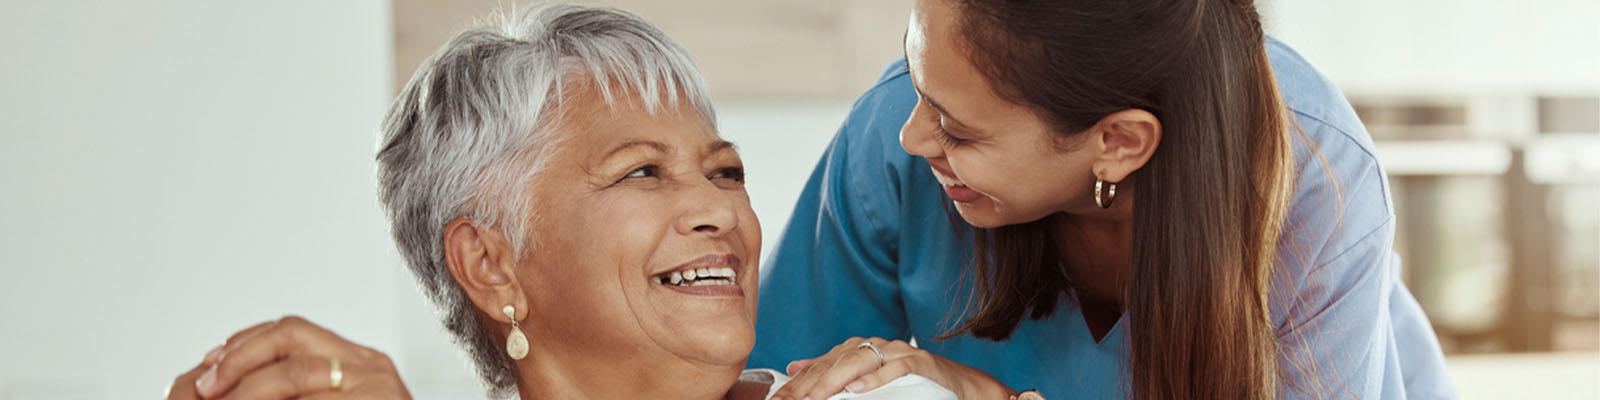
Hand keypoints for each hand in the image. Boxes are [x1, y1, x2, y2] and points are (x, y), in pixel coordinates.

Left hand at [165, 316, 412, 399]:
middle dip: (240, 360)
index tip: (211, 364)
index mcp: (358, 361)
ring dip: (249, 389)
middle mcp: (370, 367)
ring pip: (295, 372)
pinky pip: (309, 396)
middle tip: (206, 387)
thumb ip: (299, 388)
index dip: (245, 344)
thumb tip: (227, 375)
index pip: (292, 331)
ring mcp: (375, 387)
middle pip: (291, 338)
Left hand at [770, 337, 1013, 399]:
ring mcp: (899, 352)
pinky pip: (896, 368)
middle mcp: (877, 346)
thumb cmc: (913, 384)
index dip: (798, 382)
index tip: (778, 399)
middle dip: (809, 384)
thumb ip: (834, 371)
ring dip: (835, 381)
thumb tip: (795, 368)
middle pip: (836, 362)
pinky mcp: (920, 363)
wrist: (961, 386)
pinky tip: (857, 389)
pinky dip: (876, 378)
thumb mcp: (869, 379)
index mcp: (860, 349)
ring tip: (815, 396)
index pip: (822, 364)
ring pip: (861, 362)